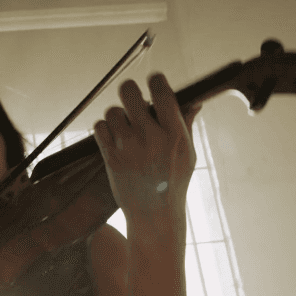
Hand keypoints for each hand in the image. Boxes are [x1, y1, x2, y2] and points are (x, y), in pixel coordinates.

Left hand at [92, 73, 200, 224]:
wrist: (154, 215)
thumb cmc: (174, 183)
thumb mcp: (188, 154)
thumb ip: (187, 125)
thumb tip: (195, 101)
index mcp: (175, 134)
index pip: (161, 90)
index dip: (155, 80)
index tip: (153, 82)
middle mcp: (151, 137)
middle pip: (129, 92)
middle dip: (130, 92)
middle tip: (133, 100)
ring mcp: (129, 147)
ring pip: (112, 110)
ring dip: (118, 116)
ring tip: (126, 129)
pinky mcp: (111, 157)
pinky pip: (99, 127)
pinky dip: (105, 129)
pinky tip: (115, 139)